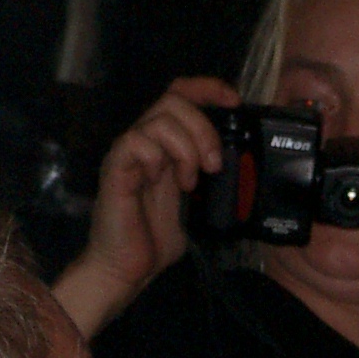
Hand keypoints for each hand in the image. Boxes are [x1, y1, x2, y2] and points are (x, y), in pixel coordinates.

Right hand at [52, 77, 240, 338]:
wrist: (125, 269)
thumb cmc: (154, 239)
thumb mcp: (195, 201)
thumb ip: (208, 176)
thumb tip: (242, 166)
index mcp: (164, 144)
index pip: (181, 94)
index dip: (208, 88)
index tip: (234, 101)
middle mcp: (144, 141)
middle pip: (174, 99)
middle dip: (203, 128)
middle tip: (213, 165)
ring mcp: (128, 152)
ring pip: (160, 118)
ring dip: (186, 148)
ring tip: (189, 181)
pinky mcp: (115, 166)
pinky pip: (137, 140)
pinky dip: (157, 158)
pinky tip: (160, 181)